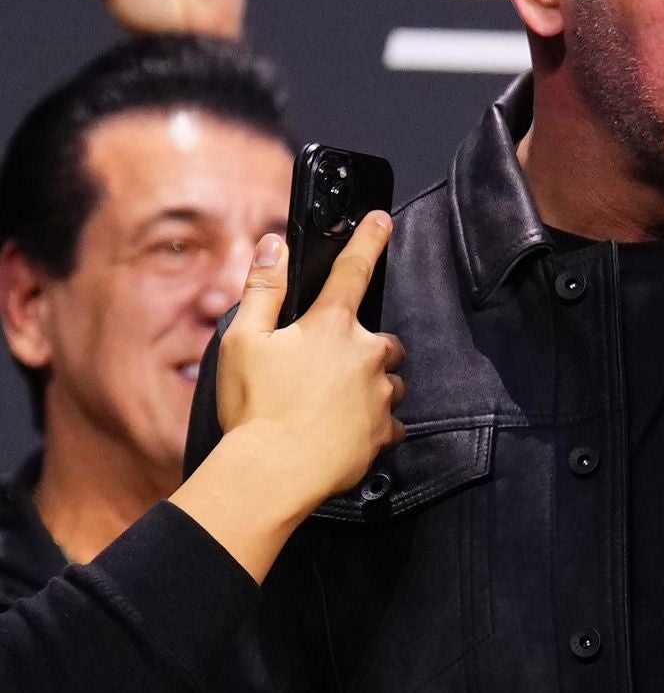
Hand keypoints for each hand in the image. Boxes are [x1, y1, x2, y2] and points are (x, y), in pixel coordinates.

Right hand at [175, 219, 402, 581]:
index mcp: (331, 327)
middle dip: (362, 349)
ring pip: (388, 381)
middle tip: (322, 370)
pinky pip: (389, 420)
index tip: (383, 220)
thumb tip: (272, 244)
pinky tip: (340, 432)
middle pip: (380, 340)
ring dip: (369, 386)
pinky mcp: (386, 431)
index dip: (369, 240)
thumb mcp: (243, 339)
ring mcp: (381, 394)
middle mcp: (367, 355)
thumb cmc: (254, 406)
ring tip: (327, 405)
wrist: (273, 472)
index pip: (354, 271)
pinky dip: (372, 423)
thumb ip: (264, 289)